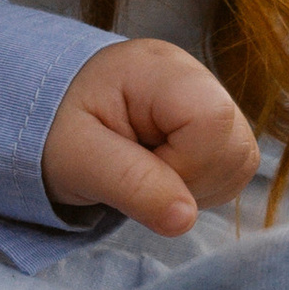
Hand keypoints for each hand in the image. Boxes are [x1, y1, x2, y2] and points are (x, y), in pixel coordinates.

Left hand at [42, 38, 258, 235]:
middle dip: (191, 179)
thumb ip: (130, 184)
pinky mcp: (212, 122)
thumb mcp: (77, 157)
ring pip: (240, 161)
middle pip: (236, 145)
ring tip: (146, 169)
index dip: (185, 164)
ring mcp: (208, 96)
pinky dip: (200, 184)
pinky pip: (232, 168)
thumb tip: (185, 219)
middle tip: (139, 170)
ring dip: (196, 185)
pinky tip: (161, 170)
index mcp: (158, 70)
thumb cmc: (56, 128)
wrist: (48, 114)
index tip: (137, 166)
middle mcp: (194, 74)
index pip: (212, 122)